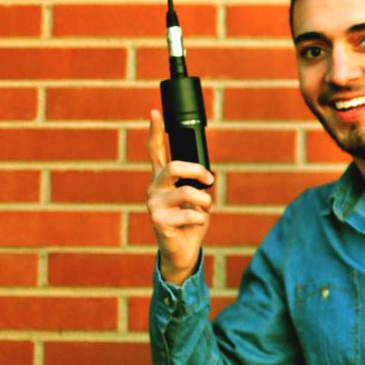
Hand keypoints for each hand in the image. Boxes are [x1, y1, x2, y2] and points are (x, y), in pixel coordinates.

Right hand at [146, 109, 214, 283]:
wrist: (182, 251)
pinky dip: (201, 219)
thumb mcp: (195, 197)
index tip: (155, 112)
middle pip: (174, 167)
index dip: (155, 131)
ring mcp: (154, 204)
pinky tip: (194, 224)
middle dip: (198, 171)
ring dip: (205, 202)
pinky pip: (191, 213)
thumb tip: (206, 176)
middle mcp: (154, 188)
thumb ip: (194, 183)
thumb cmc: (190, 220)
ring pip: (187, 192)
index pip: (156, 151)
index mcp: (162, 179)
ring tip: (205, 210)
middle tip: (210, 180)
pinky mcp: (158, 220)